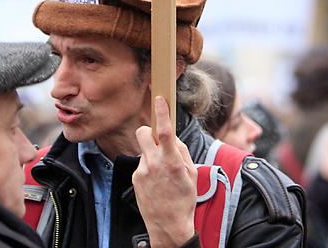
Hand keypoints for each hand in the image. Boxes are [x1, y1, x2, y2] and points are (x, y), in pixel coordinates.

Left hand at [133, 96, 196, 247]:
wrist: (168, 227)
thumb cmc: (184, 201)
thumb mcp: (192, 174)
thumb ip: (182, 152)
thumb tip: (173, 139)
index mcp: (172, 162)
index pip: (166, 132)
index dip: (162, 113)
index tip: (160, 99)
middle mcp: (155, 163)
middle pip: (143, 132)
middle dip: (149, 132)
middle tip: (158, 141)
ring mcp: (143, 171)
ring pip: (144, 150)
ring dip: (151, 154)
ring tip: (161, 172)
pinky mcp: (136, 178)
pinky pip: (142, 164)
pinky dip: (149, 168)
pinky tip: (156, 182)